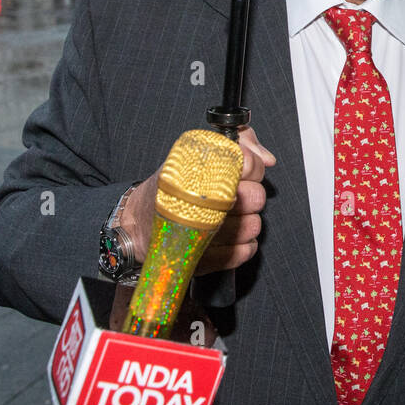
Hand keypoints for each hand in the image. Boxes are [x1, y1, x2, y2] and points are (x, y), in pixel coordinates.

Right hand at [122, 125, 275, 273]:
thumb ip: (239, 143)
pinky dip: (243, 245)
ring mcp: (201, 234)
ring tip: (231, 217)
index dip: (252, 168)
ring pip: (252, 226)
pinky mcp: (203, 260)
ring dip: (248, 222)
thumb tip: (267, 159)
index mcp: (199, 170)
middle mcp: (200, 202)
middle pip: (255, 197)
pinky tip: (230, 237)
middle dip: (252, 195)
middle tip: (236, 196)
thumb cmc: (172, 189)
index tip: (243, 172)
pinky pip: (244, 252)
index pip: (247, 163)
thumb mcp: (198, 154)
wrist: (137, 224)